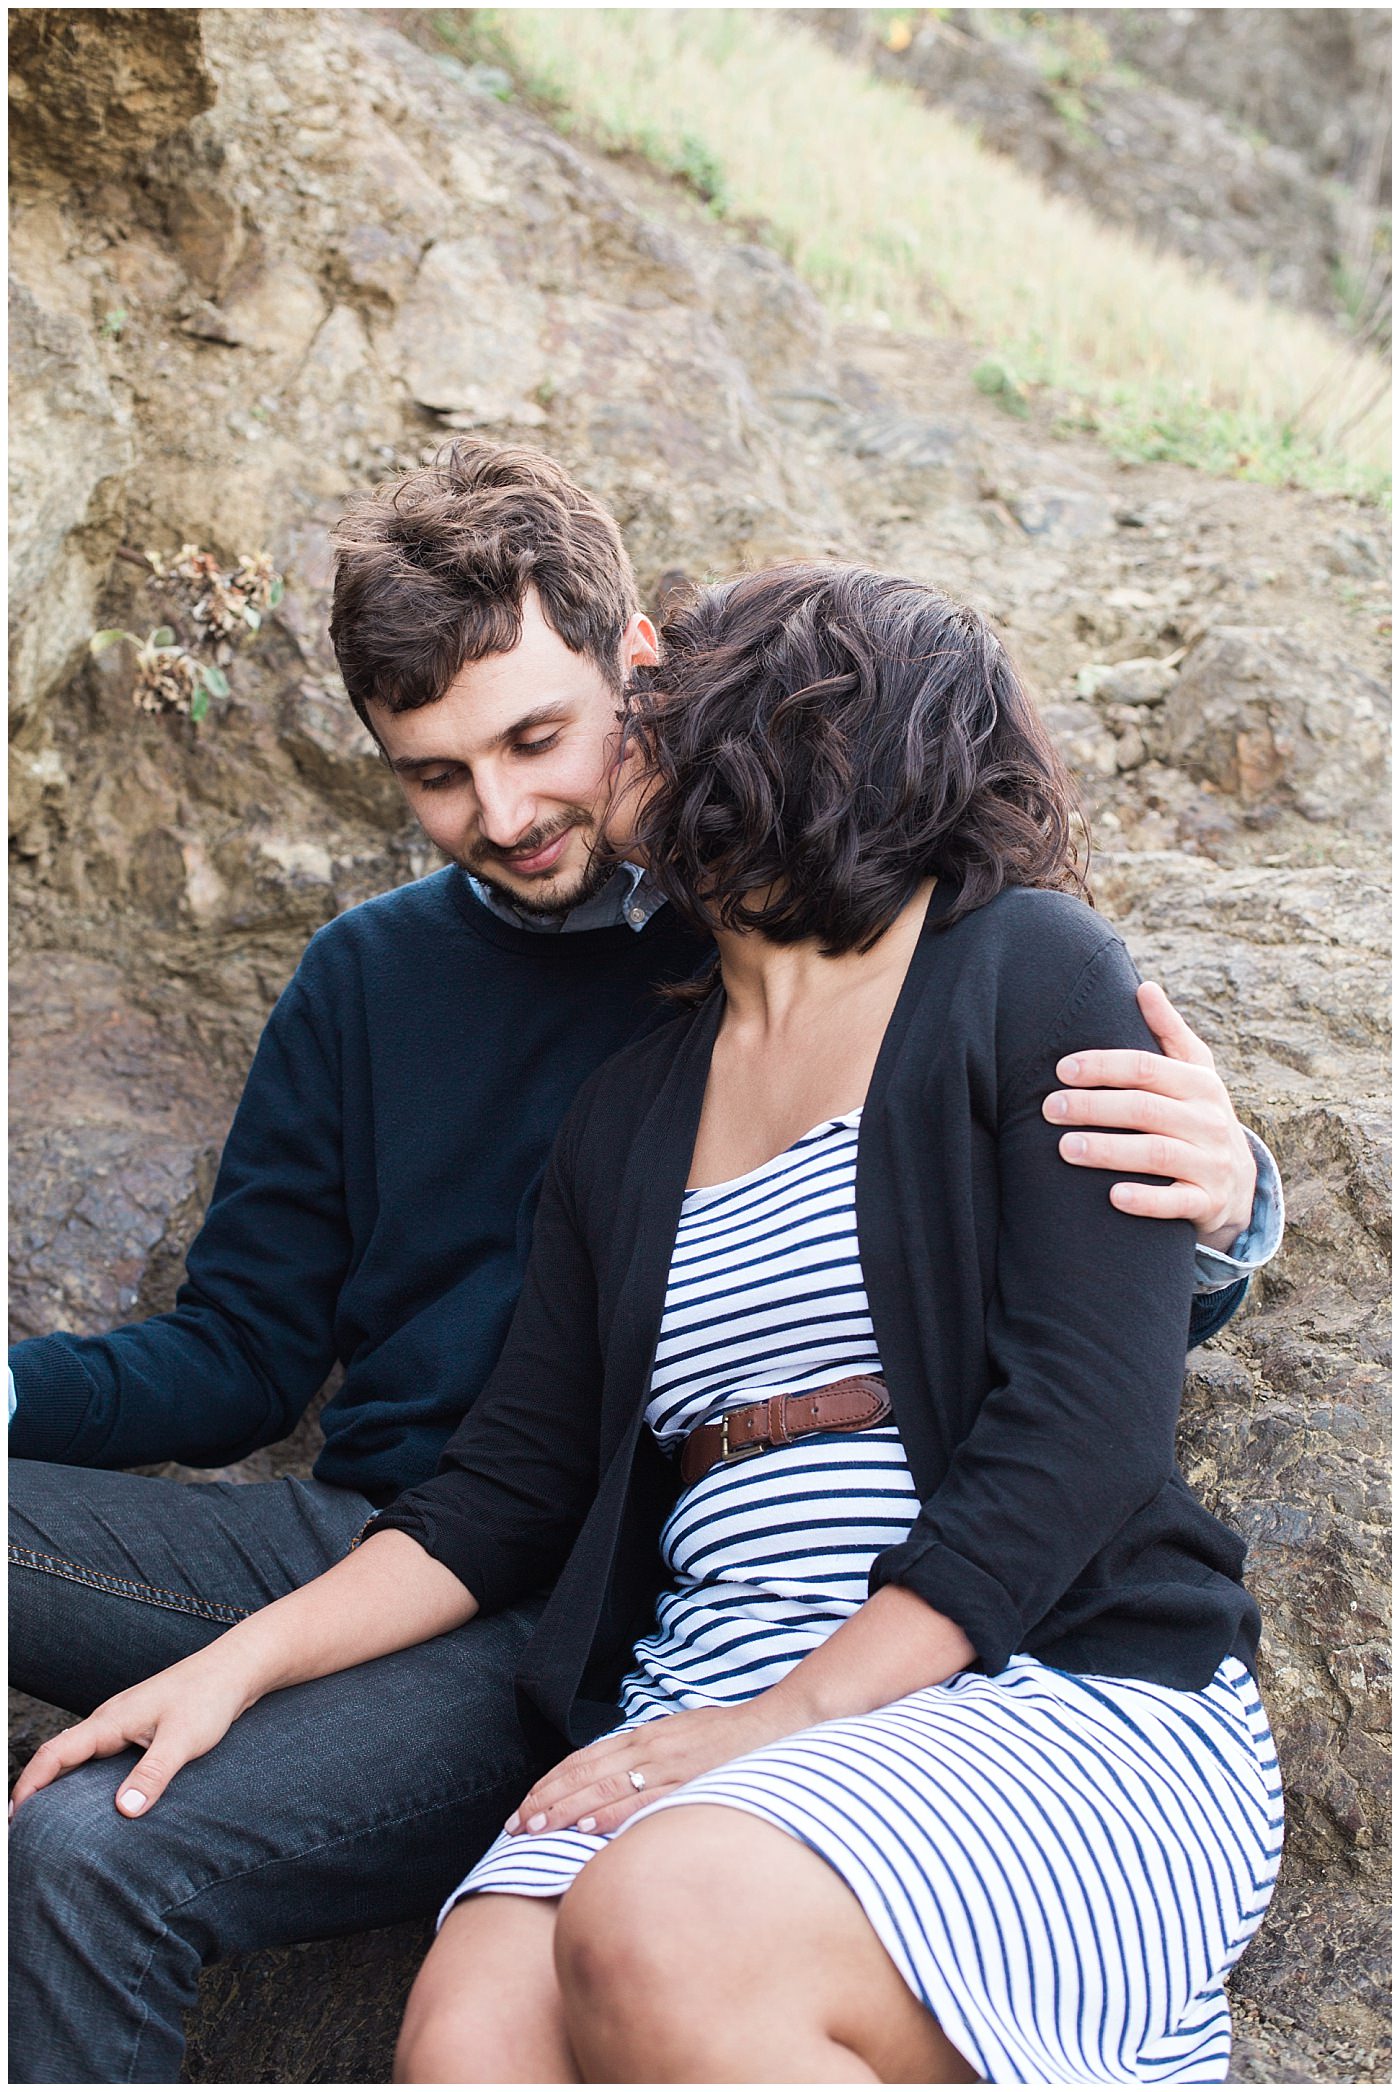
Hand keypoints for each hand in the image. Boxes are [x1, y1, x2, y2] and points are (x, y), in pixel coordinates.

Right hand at [9, 1643, 257, 1821]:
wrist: (236, 1668)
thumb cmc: (209, 1697)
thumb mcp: (182, 1741)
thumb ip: (153, 1774)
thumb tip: (125, 1811)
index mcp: (110, 1721)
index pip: (55, 1754)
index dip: (29, 1785)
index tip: (12, 1816)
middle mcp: (111, 1719)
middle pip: (60, 1754)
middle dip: (37, 1787)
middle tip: (23, 1825)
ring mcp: (125, 1721)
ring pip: (80, 1753)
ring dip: (61, 1781)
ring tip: (50, 1817)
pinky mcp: (141, 1725)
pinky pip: (100, 1753)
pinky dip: (86, 1774)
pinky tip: (96, 1795)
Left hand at [505, 1699, 786, 1839]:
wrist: (778, 1725)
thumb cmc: (733, 1738)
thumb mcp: (684, 1738)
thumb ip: (654, 1757)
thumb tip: (626, 1782)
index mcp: (646, 1736)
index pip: (585, 1759)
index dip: (551, 1782)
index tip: (526, 1806)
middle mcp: (649, 1747)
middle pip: (584, 1773)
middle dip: (545, 1800)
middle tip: (515, 1826)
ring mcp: (667, 1765)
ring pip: (602, 1787)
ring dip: (563, 1810)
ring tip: (534, 1830)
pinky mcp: (686, 1782)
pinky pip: (640, 1801)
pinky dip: (609, 1813)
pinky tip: (584, 1827)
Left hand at [1043, 980, 1256, 1251]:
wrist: (1239, 1185)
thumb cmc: (1199, 1116)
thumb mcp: (1195, 1072)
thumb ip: (1168, 1031)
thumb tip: (1144, 986)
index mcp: (1199, 1084)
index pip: (1146, 1067)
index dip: (1103, 1066)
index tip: (1062, 1069)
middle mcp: (1208, 1120)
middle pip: (1145, 1108)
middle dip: (1094, 1106)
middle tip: (1050, 1109)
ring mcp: (1210, 1163)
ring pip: (1156, 1154)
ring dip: (1108, 1150)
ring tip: (1065, 1148)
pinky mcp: (1207, 1203)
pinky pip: (1176, 1202)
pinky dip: (1146, 1200)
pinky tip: (1113, 1197)